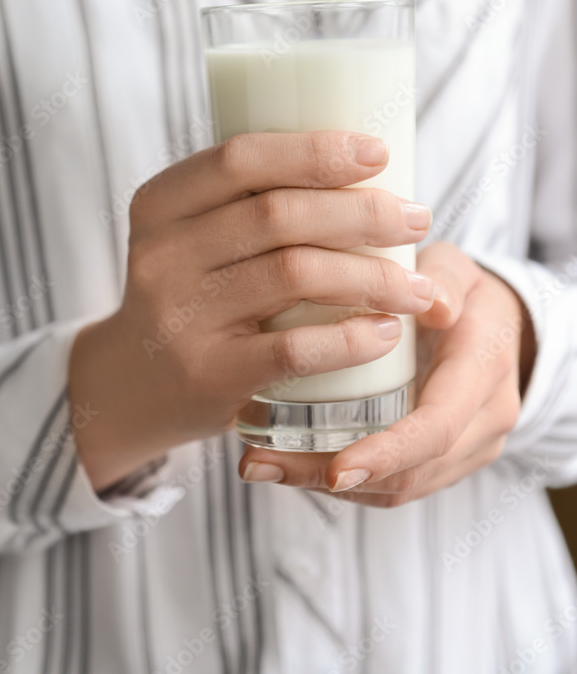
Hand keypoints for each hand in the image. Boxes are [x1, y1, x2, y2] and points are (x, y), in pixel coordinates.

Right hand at [68, 131, 435, 489]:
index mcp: (162, 204)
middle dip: (364, 213)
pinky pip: (293, 349)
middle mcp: (163, 255)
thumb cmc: (190, 294)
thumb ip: (248, 203)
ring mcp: (182, 316)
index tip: (380, 154)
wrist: (131, 386)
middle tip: (417, 220)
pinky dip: (352, 338)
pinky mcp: (208, 374)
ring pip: (294, 274)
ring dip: (373, 276)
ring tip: (418, 286)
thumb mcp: (192, 237)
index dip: (315, 150)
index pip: (241, 159)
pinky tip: (388, 332)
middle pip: (279, 215)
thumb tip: (365, 169)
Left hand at [239, 242, 536, 504]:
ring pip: (400, 488)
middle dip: (337, 478)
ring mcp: (468, 448)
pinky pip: (395, 484)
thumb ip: (444, 279)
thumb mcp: (456, 269)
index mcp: (484, 371)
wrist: (497, 325)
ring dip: (328, 485)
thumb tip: (434, 306)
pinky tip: (290, 465)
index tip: (335, 469)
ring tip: (262, 465)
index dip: (388, 453)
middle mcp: (484, 421)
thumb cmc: (463, 291)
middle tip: (265, 466)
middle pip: (412, 473)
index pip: (437, 428)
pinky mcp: (444, 462)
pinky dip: (344, 481)